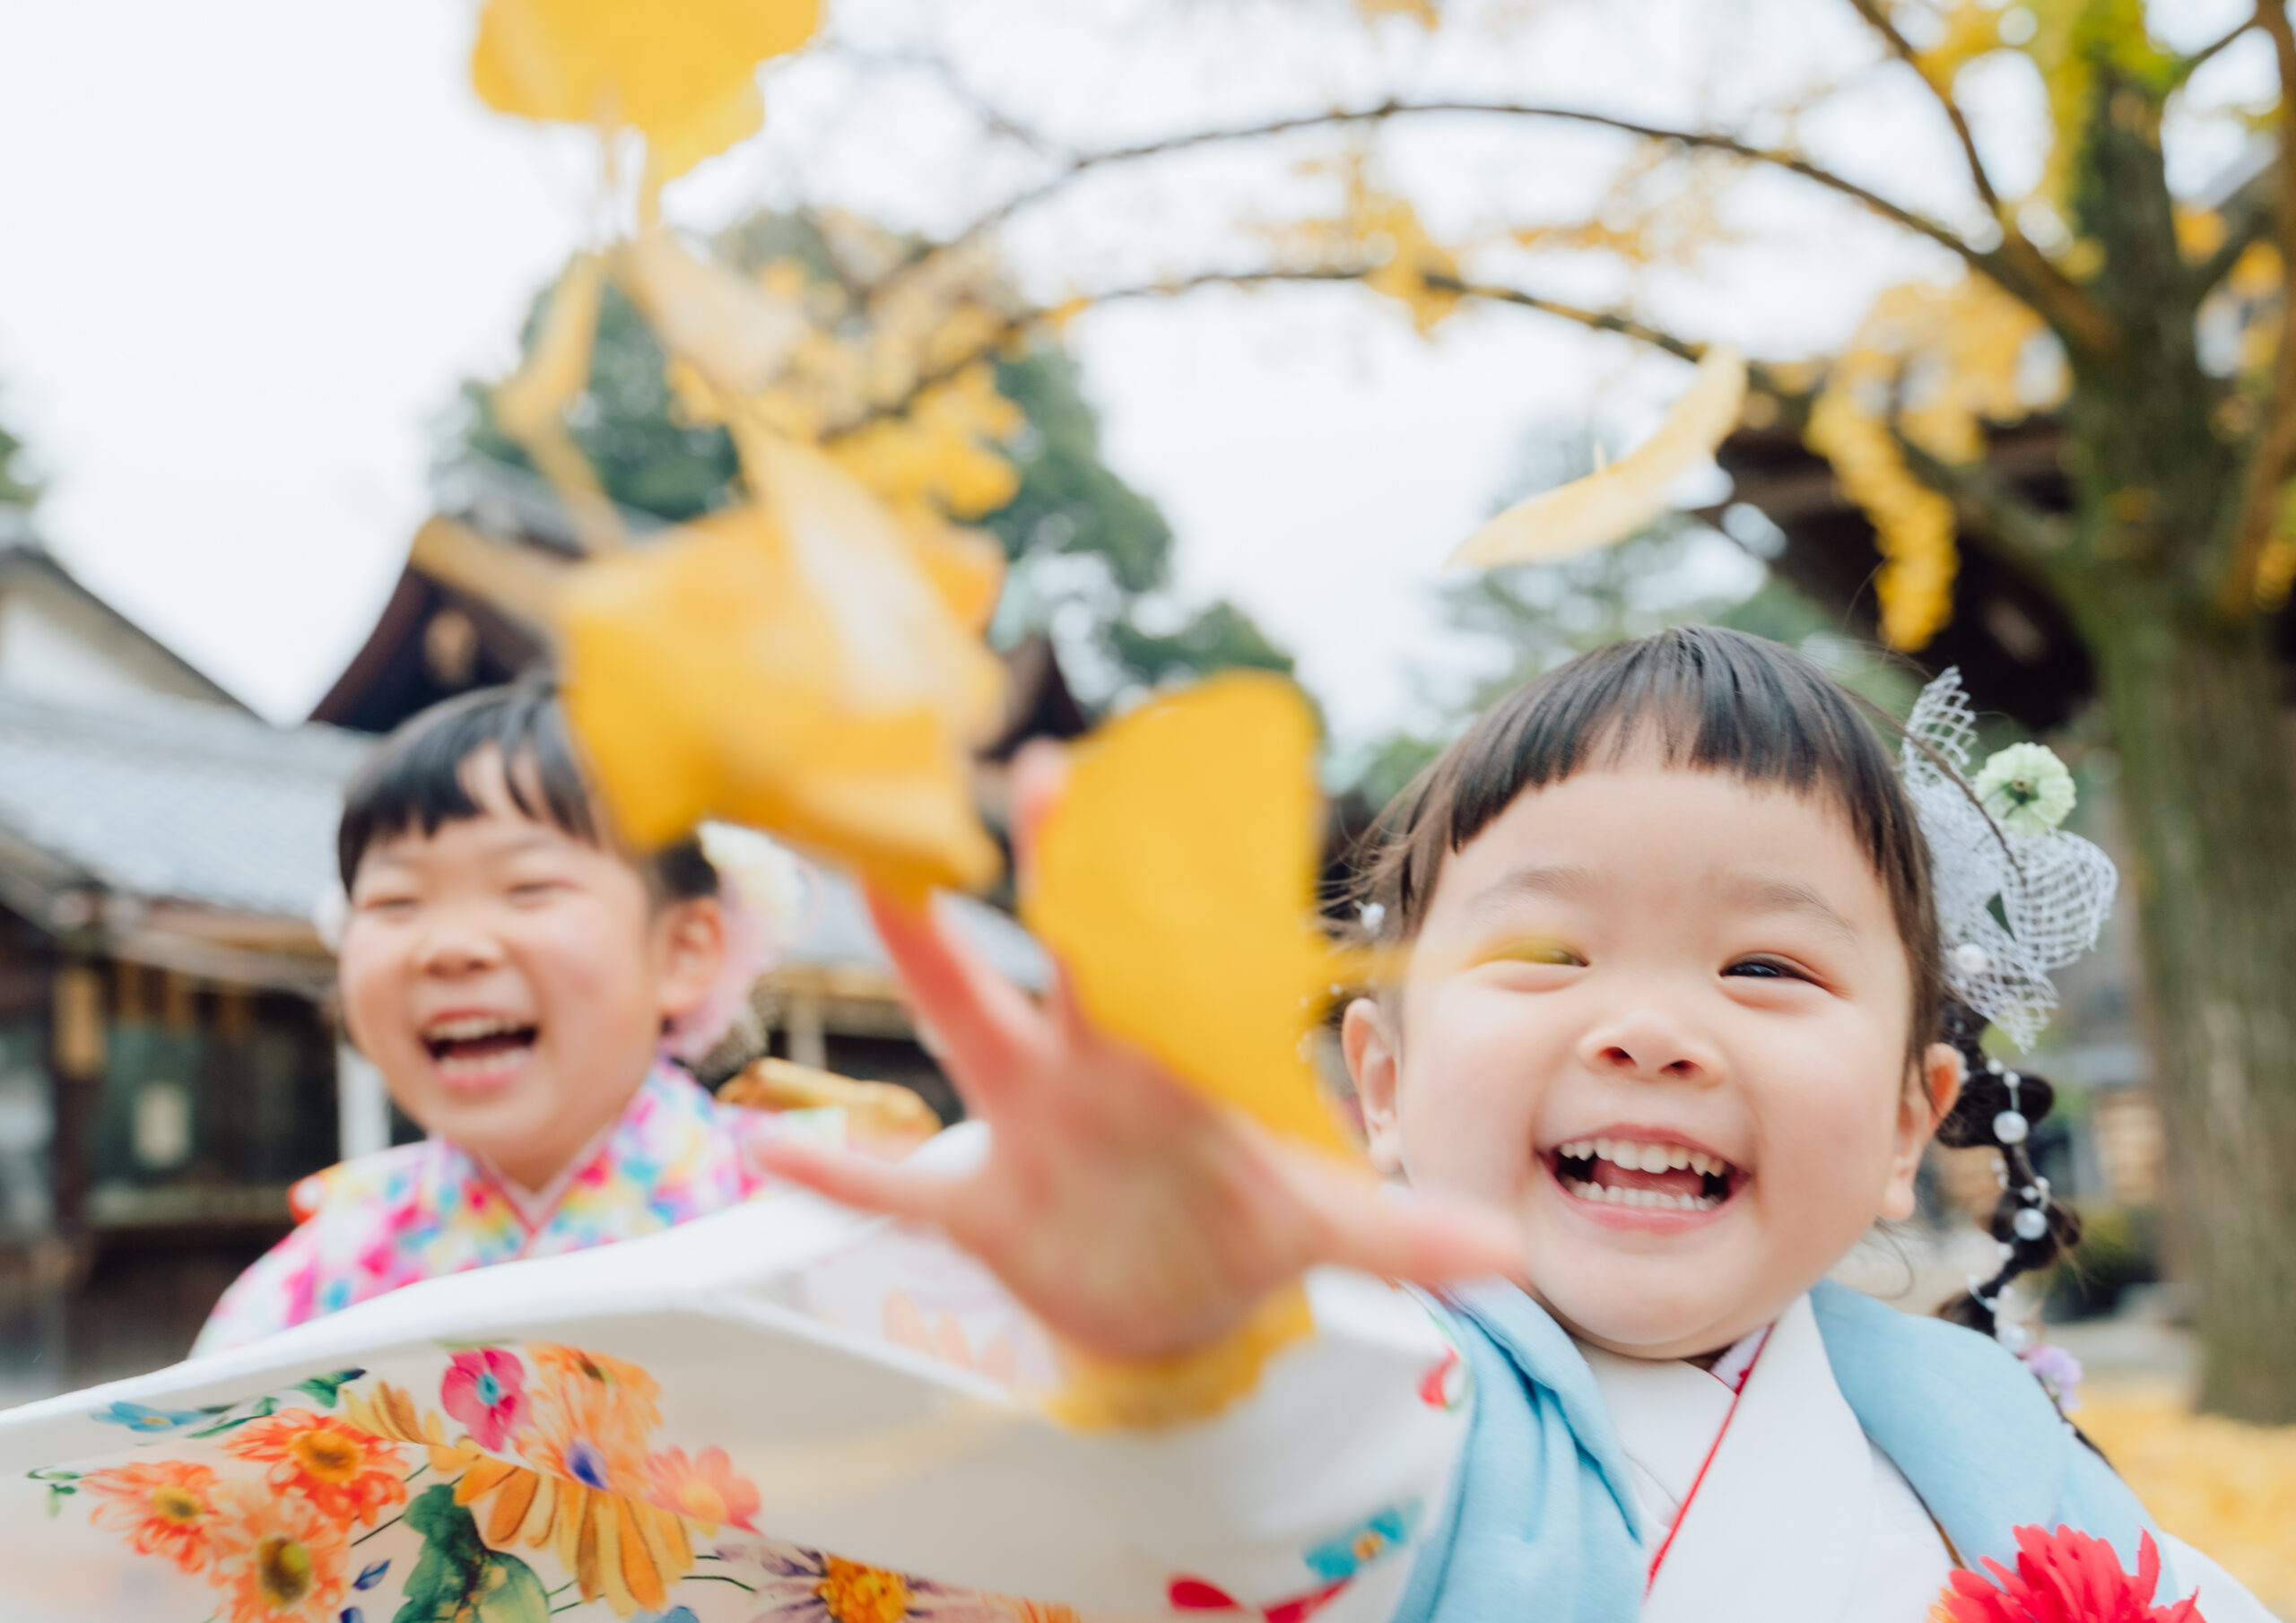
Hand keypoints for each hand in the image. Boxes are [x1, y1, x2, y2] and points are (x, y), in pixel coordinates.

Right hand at [753, 749, 1521, 1363]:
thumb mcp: (1317, 1232)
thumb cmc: (1241, 1230)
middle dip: (1061, 872)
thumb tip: (1510, 1260)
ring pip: (969, 1026)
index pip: (1184, 959)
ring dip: (927, 958)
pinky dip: (840, 1179)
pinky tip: (764, 1150)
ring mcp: (1028, 1131)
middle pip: (1074, 956)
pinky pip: (899, 1191)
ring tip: (871, 869)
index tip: (1189, 798)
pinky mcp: (982, 1209)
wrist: (1175, 1307)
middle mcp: (1094, 1071)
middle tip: (1041, 768)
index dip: (1196, 895)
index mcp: (1180, 1065)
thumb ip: (1396, 1236)